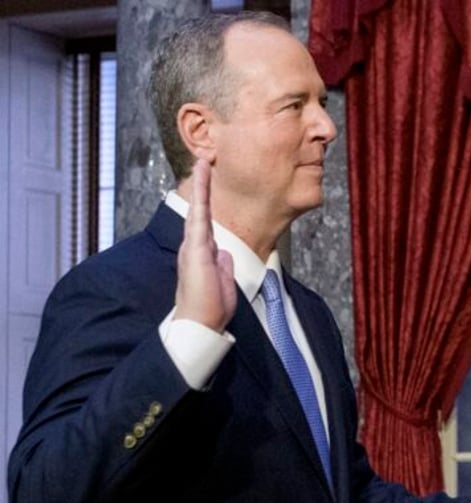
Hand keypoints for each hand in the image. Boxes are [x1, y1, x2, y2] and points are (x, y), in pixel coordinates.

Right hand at [174, 159, 236, 331]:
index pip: (205, 224)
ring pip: (197, 206)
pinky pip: (199, 212)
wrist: (201, 321)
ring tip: (203, 160)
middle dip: (202, 187)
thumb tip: (225, 254)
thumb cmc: (211, 307)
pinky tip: (203, 174)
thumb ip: (223, 265)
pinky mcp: (196, 245)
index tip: (210, 189)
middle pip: (198, 210)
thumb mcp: (223, 281)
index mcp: (202, 254)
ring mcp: (194, 243)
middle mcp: (195, 245)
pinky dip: (201, 192)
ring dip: (201, 183)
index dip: (208, 204)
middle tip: (204, 163)